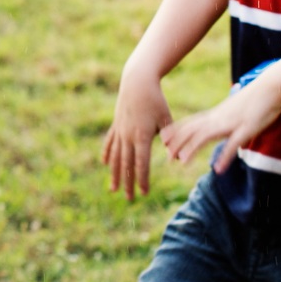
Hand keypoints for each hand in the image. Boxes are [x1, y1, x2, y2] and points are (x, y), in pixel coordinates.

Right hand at [101, 75, 173, 199]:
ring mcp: (120, 130)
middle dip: (128, 183)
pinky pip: (110, 142)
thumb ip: (170, 139)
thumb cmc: (155, 100)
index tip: (143, 193)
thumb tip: (175, 158)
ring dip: (114, 174)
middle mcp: (128, 136)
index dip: (142, 179)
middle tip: (129, 199)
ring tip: (113, 188)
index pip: (141, 163)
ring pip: (115, 157)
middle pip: (126, 164)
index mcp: (142, 136)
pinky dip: (107, 154)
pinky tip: (105, 164)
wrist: (137, 82)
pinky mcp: (116, 124)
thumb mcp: (166, 118)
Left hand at [164, 82, 280, 172]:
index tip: (162, 141)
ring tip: (183, 162)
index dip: (176, 132)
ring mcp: (231, 123)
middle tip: (167, 157)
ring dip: (193, 148)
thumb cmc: (251, 102)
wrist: (270, 89)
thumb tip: (211, 130)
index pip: (190, 123)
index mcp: (214, 115)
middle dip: (178, 143)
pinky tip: (218, 169)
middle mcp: (218, 118)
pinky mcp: (246, 129)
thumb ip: (219, 121)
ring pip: (206, 135)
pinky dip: (224, 156)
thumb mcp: (230, 112)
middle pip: (193, 130)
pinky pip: (233, 144)